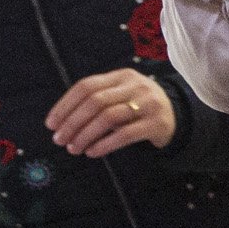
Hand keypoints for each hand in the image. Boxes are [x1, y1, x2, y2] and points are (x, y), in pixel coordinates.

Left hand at [47, 68, 175, 157]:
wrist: (177, 116)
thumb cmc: (138, 107)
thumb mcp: (120, 95)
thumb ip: (96, 101)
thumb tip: (61, 122)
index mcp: (121, 76)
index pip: (87, 86)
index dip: (65, 105)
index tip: (51, 124)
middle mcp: (135, 86)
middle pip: (96, 101)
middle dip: (72, 122)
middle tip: (59, 140)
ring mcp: (148, 104)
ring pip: (108, 117)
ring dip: (86, 135)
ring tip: (74, 148)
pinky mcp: (156, 123)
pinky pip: (126, 134)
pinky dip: (105, 144)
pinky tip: (93, 152)